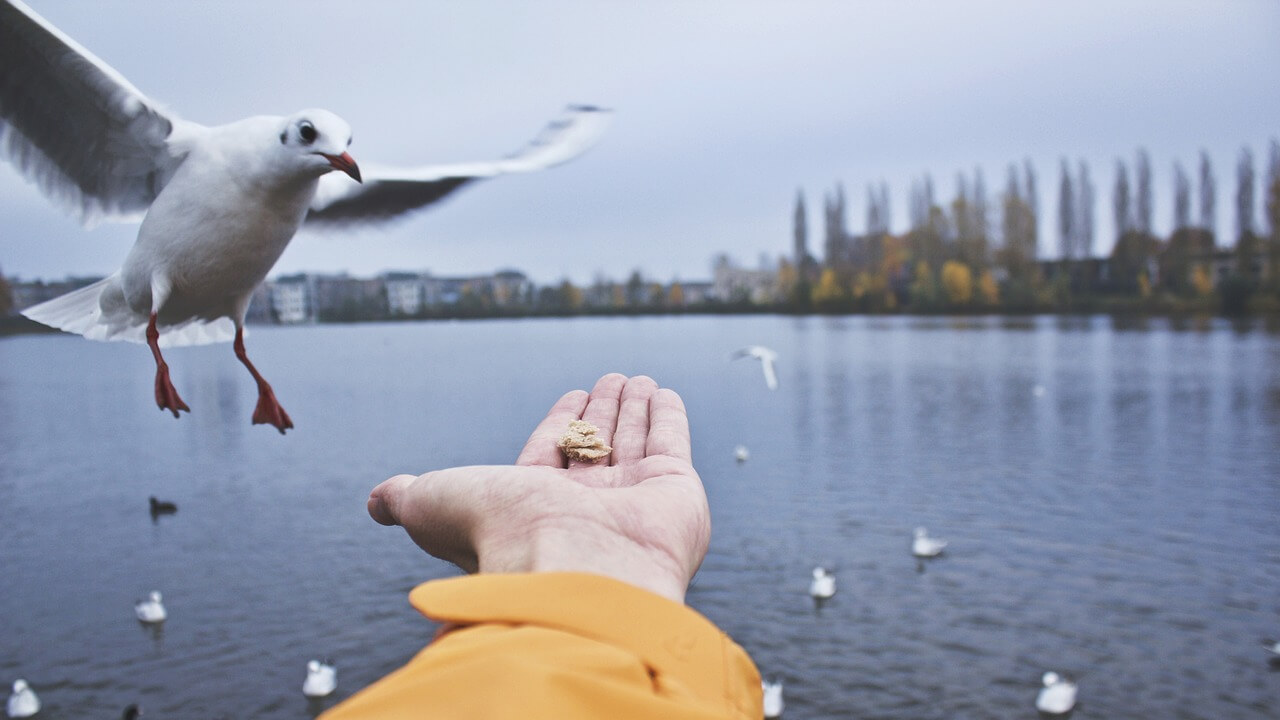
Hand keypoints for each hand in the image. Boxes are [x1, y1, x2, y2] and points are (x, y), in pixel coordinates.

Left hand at [367, 374, 709, 603]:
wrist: (573, 570)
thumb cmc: (501, 539)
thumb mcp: (435, 504)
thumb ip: (409, 496)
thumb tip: (377, 500)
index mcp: (535, 510)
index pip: (550, 455)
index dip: (560, 424)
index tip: (572, 395)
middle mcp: (585, 510)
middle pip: (595, 447)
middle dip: (601, 412)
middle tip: (609, 380)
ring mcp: (633, 503)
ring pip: (632, 442)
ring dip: (633, 408)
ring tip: (634, 378)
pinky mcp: (676, 494)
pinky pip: (671, 444)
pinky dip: (668, 416)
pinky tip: (663, 393)